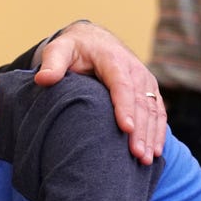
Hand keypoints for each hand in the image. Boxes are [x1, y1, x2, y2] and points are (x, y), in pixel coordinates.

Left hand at [35, 21, 165, 164]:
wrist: (94, 40)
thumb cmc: (74, 49)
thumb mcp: (60, 50)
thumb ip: (52, 63)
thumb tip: (43, 79)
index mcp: (113, 59)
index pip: (121, 85)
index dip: (125, 107)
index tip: (125, 128)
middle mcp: (134, 69)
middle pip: (141, 102)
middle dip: (141, 130)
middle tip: (137, 155)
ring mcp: (145, 80)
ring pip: (152, 109)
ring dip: (151, 135)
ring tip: (146, 159)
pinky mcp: (149, 90)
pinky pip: (158, 112)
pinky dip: (158, 132)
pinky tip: (155, 152)